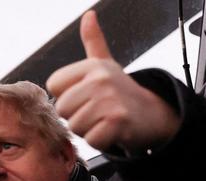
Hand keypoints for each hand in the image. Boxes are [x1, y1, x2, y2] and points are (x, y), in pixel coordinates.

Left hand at [46, 10, 180, 152]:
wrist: (152, 114)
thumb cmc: (121, 92)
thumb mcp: (105, 64)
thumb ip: (93, 42)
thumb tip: (89, 16)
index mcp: (92, 66)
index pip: (53, 85)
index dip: (66, 96)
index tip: (84, 96)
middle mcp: (100, 80)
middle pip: (62, 109)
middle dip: (76, 116)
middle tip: (96, 112)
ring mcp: (110, 100)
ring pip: (75, 127)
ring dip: (88, 130)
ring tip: (103, 121)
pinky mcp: (117, 122)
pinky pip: (91, 140)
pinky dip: (100, 141)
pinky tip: (111, 131)